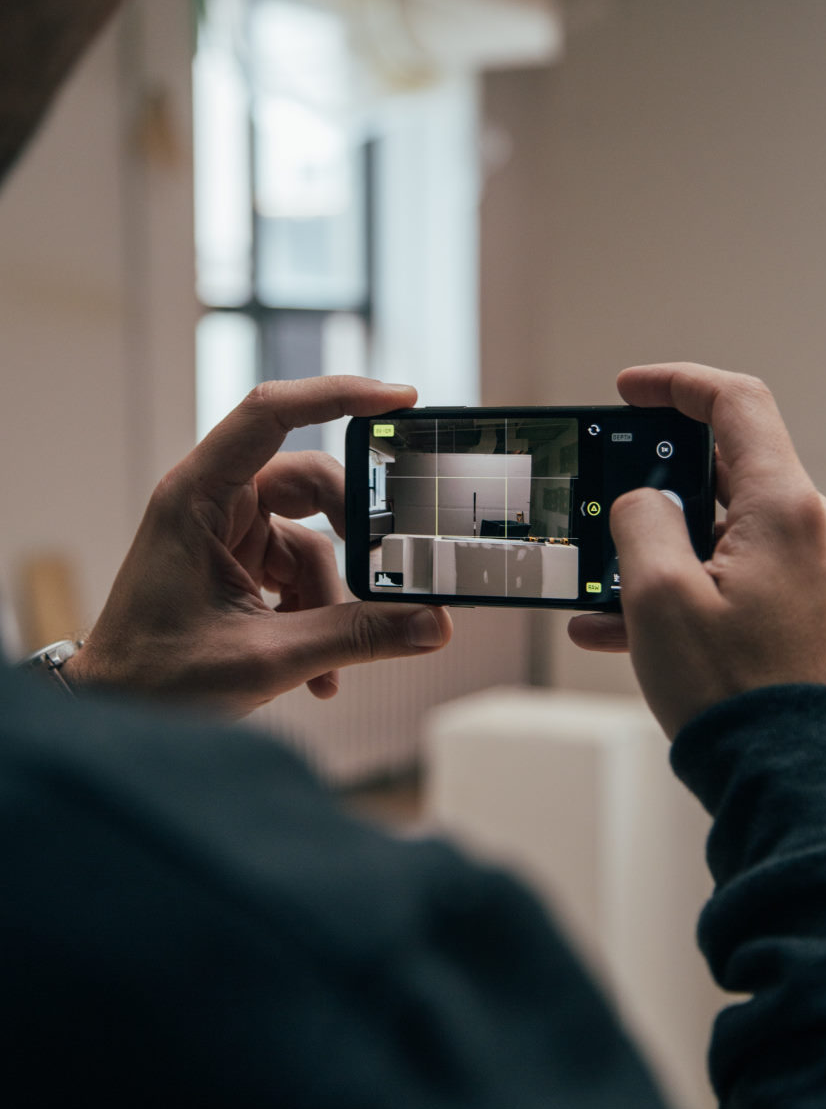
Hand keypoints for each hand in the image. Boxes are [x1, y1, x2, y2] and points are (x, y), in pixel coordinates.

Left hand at [68, 376, 451, 717]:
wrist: (111, 715)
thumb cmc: (154, 677)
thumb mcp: (265, 657)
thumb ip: (355, 636)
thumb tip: (431, 623)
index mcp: (198, 496)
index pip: (271, 413)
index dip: (337, 394)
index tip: (400, 400)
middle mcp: (212, 502)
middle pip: (311, 481)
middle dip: (353, 534)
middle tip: (389, 569)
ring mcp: (226, 533)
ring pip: (312, 539)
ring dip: (332, 600)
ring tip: (330, 661)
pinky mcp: (237, 565)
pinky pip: (299, 573)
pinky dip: (315, 615)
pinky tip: (317, 671)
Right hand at [568, 363, 825, 737]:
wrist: (799, 788)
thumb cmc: (735, 696)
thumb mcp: (658, 598)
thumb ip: (641, 522)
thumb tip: (643, 501)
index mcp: (786, 510)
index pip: (737, 405)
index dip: (677, 385)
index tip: (630, 389)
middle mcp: (816, 532)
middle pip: (729, 473)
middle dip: (655, 487)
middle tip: (605, 507)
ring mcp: (820, 576)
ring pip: (728, 534)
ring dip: (663, 552)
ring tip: (602, 593)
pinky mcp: (814, 615)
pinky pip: (743, 579)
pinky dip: (690, 589)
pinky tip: (626, 630)